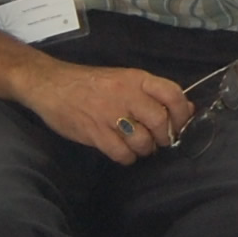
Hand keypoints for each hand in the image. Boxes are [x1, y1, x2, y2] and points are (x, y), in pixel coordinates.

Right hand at [22, 62, 192, 163]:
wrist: (50, 84)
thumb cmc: (90, 83)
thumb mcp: (124, 79)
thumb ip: (152, 93)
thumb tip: (187, 108)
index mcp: (136, 78)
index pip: (172, 94)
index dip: (181, 113)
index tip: (180, 125)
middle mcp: (126, 94)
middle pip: (160, 122)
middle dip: (163, 137)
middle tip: (155, 140)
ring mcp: (110, 114)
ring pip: (143, 142)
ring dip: (144, 149)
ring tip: (135, 145)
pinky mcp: (95, 133)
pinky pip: (122, 154)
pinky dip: (126, 158)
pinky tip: (121, 151)